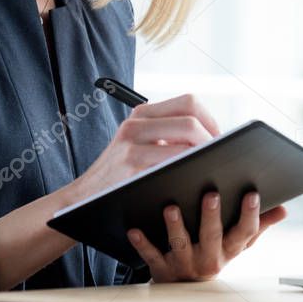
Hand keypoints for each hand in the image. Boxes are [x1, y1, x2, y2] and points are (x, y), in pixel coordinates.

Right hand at [69, 94, 219, 201]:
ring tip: (210, 167)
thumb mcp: (138, 144)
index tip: (219, 140)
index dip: (211, 120)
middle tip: (220, 156)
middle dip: (212, 138)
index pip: (189, 102)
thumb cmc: (120, 175)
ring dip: (204, 154)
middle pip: (191, 118)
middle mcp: (136, 123)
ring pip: (186, 138)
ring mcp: (132, 143)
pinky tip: (192, 180)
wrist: (83, 198)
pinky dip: (189, 169)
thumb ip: (167, 136)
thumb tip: (213, 138)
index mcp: (142, 114)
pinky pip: (173, 162)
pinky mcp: (132, 165)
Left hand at [126, 191, 287, 281]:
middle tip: (212, 194)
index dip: (251, 214)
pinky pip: (151, 256)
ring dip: (175, 226)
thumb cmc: (214, 253)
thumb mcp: (238, 243)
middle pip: (213, 236)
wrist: (185, 288)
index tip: (252, 193)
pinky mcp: (162, 268)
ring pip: (180, 244)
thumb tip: (284, 209)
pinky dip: (142, 243)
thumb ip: (259, 225)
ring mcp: (184, 263)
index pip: (245, 232)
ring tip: (171, 207)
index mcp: (230, 248)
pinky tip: (134, 229)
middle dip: (212, 216)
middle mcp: (210, 257)